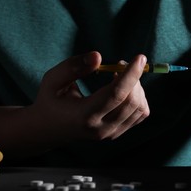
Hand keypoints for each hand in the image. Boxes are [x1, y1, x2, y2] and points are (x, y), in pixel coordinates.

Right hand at [30, 51, 149, 143]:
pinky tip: (125, 90)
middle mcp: (101, 129)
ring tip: (119, 77)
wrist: (48, 130)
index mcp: (84, 116)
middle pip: (132, 100)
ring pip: (140, 107)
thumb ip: (73, 67)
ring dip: (137, 87)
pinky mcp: (118, 133)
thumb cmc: (50, 100)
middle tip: (120, 64)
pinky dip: (139, 98)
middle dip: (133, 77)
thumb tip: (98, 56)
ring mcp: (111, 134)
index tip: (140, 57)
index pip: (116, 94)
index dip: (131, 74)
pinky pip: (141, 114)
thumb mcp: (52, 80)